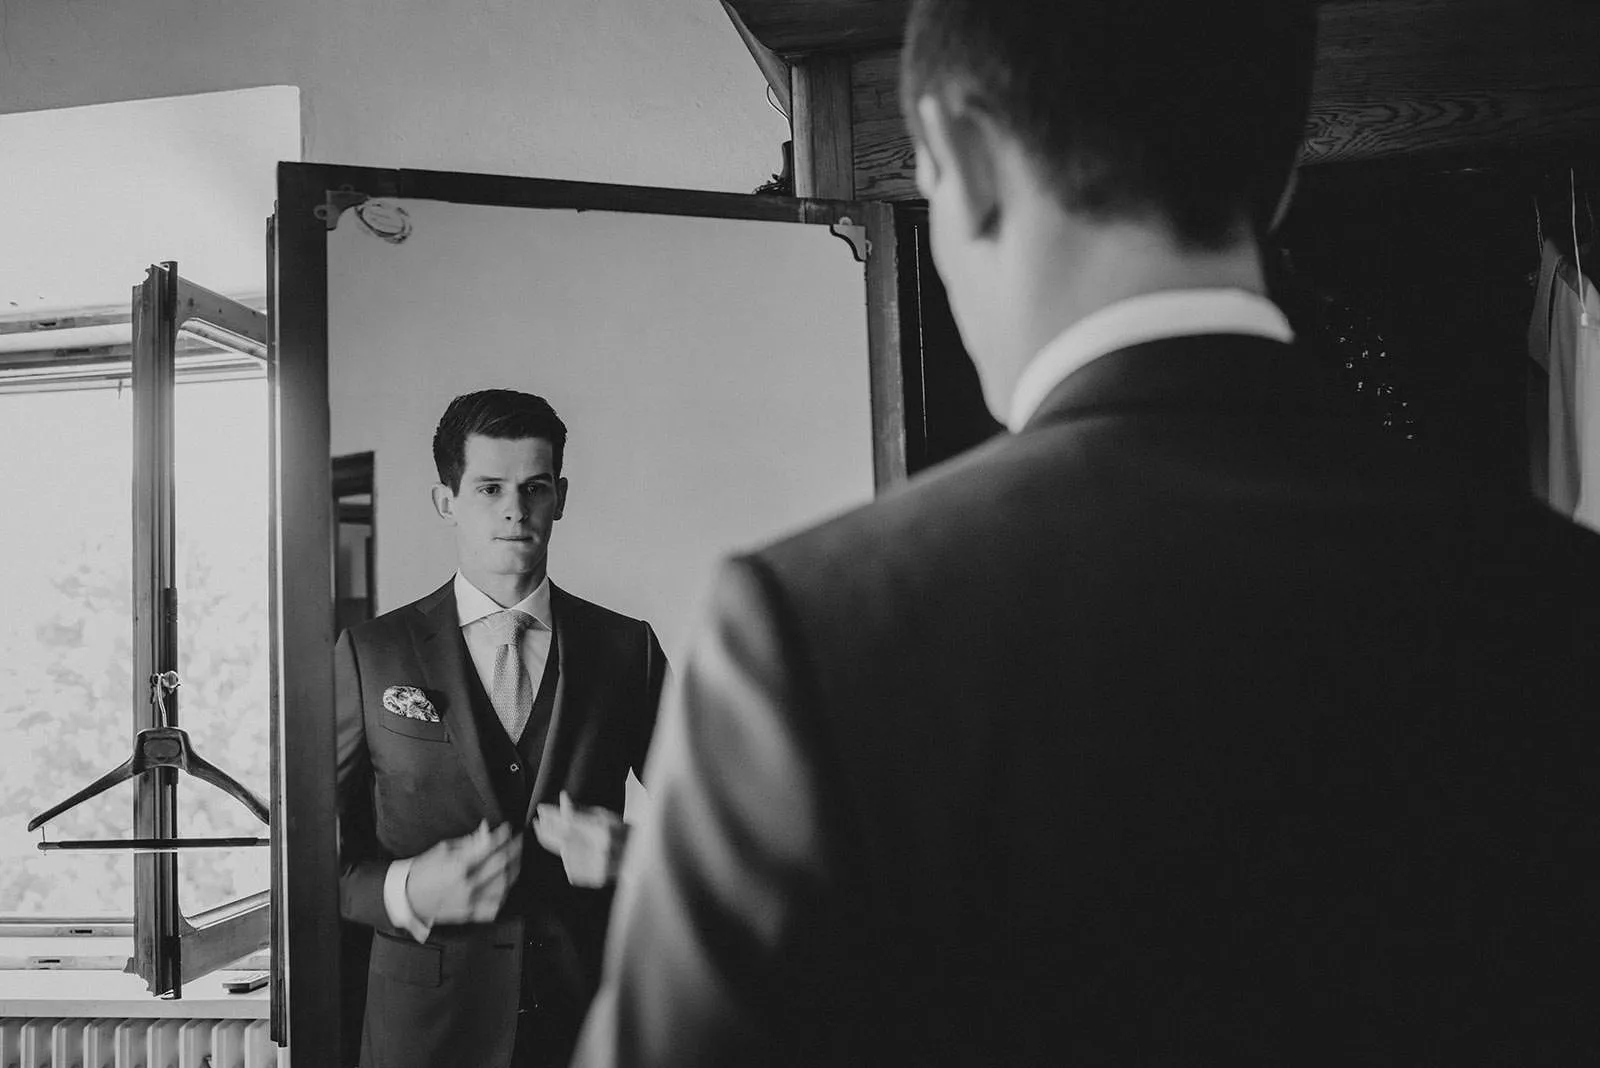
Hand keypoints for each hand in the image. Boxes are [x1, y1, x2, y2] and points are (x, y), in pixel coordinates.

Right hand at [405, 819, 521, 924]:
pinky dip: (504, 894)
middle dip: (514, 849)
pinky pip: (494, 906)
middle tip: (518, 841)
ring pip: (502, 885)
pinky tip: (507, 884)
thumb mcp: (443, 849)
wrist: (407, 896)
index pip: (489, 846)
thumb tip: (486, 831)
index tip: (508, 829)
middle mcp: (466, 884)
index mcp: (458, 865)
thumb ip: (469, 841)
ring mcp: (469, 901)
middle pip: (500, 864)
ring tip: (516, 860)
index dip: (502, 835)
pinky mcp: (469, 914)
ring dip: (513, 870)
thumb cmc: (421, 872)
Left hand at [533, 791, 628, 887]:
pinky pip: (570, 867)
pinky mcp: (593, 879)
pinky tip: (568, 850)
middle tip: (537, 822)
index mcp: (605, 832)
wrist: (639, 859)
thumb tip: (563, 800)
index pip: (571, 822)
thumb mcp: (606, 816)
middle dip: (547, 830)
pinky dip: (566, 857)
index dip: (554, 815)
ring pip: (563, 853)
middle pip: (563, 839)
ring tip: (548, 832)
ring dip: (554, 843)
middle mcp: (600, 851)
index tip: (542, 808)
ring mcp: (597, 867)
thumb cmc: (623, 832)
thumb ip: (583, 811)